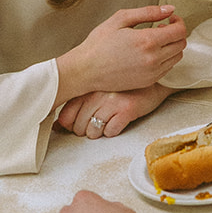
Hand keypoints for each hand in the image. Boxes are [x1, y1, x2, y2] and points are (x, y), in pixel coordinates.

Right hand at [55, 5, 186, 105]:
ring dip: (171, 47)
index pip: (180, 31)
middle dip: (176, 33)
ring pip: (176, 58)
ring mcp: (152, 73)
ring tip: (154, 40)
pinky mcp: (148, 82)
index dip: (178, 22)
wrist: (86, 70)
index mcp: (147, 41)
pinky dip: (165, 59)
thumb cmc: (99, 43)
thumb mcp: (121, 19)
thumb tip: (169, 9)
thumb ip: (148, 12)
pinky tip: (149, 53)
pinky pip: (167, 69)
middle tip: (162, 27)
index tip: (170, 19)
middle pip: (181, 45)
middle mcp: (153, 59)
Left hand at [56, 83, 172, 138]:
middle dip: (86, 130)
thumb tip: (57, 126)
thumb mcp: (98, 89)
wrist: (153, 80)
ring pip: (92, 132)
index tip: (77, 124)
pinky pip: (111, 132)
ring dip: (99, 132)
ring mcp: (111, 101)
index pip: (65, 115)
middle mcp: (96, 93)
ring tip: (109, 120)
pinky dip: (113, 131)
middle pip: (78, 127)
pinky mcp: (127, 109)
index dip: (70, 125)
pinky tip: (119, 120)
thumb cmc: (124, 86)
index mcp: (87, 86)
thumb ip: (77, 104)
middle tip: (99, 121)